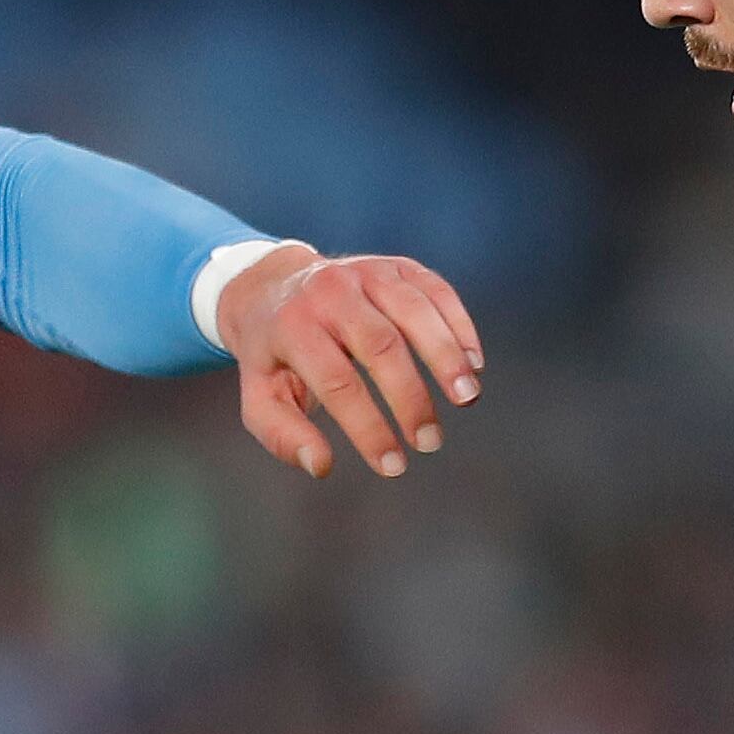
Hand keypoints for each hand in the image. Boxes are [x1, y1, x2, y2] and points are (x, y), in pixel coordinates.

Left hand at [216, 245, 483, 480]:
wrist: (274, 285)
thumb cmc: (274, 356)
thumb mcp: (260, 397)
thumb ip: (284, 435)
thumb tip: (322, 466)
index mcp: (293, 326)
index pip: (337, 382)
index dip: (368, 428)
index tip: (393, 466)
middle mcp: (330, 291)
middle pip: (380, 345)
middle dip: (410, 397)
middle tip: (430, 442)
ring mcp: (366, 272)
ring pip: (414, 310)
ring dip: (446, 356)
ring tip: (467, 399)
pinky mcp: (396, 266)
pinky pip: (435, 289)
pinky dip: (459, 324)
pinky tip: (474, 364)